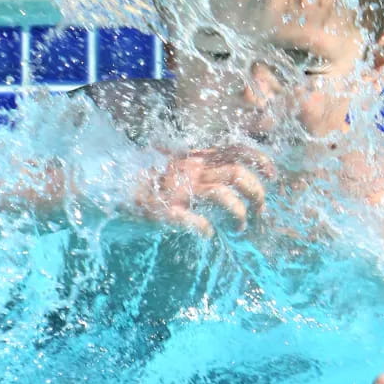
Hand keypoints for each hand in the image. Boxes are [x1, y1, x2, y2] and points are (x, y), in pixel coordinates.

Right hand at [132, 145, 275, 236]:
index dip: (259, 160)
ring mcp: (178, 189)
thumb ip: (200, 165)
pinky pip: (194, 220)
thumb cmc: (148, 180)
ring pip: (222, 195)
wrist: (110, 188)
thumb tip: (231, 173)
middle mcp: (190, 168)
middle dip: (257, 192)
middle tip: (261, 211)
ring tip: (240, 228)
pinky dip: (205, 229)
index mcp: (195, 157)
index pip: (235, 149)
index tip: (273, 175)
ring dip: (239, 213)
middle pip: (236, 173)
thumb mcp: (177, 165)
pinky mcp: (165, 210)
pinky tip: (207, 233)